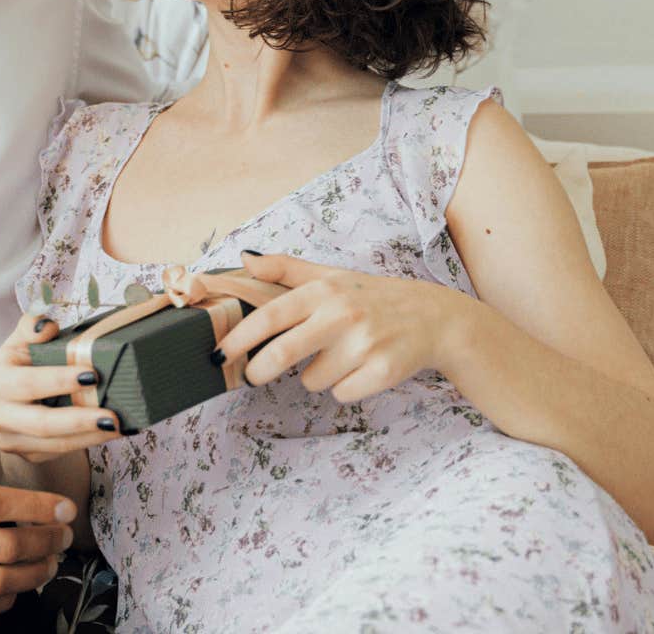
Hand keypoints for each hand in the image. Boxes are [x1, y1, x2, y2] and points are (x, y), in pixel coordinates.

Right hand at [0, 312, 122, 460]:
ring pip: (55, 443)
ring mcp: (11, 439)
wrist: (12, 399)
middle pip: (42, 423)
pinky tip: (107, 433)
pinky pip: (59, 452)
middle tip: (112, 417)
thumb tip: (45, 326)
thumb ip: (31, 327)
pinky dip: (86, 442)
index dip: (58, 380)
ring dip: (90, 436)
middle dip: (79, 421)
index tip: (92, 375)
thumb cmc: (23, 364)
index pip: (28, 383)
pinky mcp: (27, 454)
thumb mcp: (22, 341)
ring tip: (118, 426)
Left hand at [214, 252, 473, 402]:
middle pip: (284, 353)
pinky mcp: (383, 371)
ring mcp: (364, 344)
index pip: (271, 315)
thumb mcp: (330, 276)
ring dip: (317, 376)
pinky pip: (341, 393)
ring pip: (312, 380)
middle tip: (252, 375)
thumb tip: (244, 259)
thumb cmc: (371, 297)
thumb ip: (285, 269)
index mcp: (324, 291)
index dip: (240, 337)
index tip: (219, 352)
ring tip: (340, 356)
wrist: (433, 317)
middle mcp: (342, 315)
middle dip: (260, 369)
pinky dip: (345, 387)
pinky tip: (361, 369)